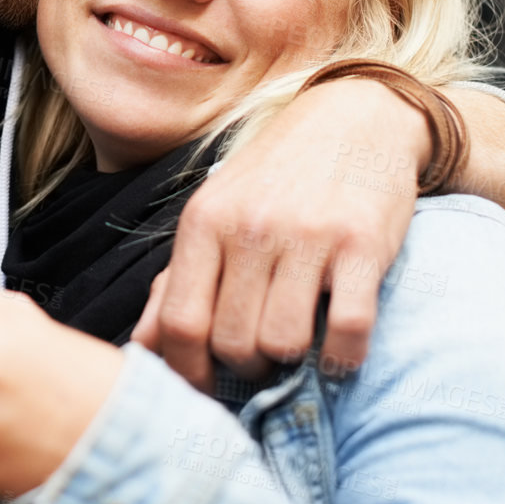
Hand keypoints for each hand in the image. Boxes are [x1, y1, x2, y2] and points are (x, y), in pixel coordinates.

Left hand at [133, 78, 426, 388]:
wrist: (354, 117)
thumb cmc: (275, 177)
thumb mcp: (215, 213)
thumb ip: (177, 281)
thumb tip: (141, 349)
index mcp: (204, 222)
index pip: (179, 323)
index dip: (188, 372)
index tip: (207, 386)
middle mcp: (251, 227)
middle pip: (233, 342)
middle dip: (246, 369)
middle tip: (262, 359)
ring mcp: (308, 235)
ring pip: (284, 343)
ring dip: (291, 365)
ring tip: (297, 348)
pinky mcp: (363, 244)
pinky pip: (349, 331)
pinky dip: (344, 358)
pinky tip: (339, 350)